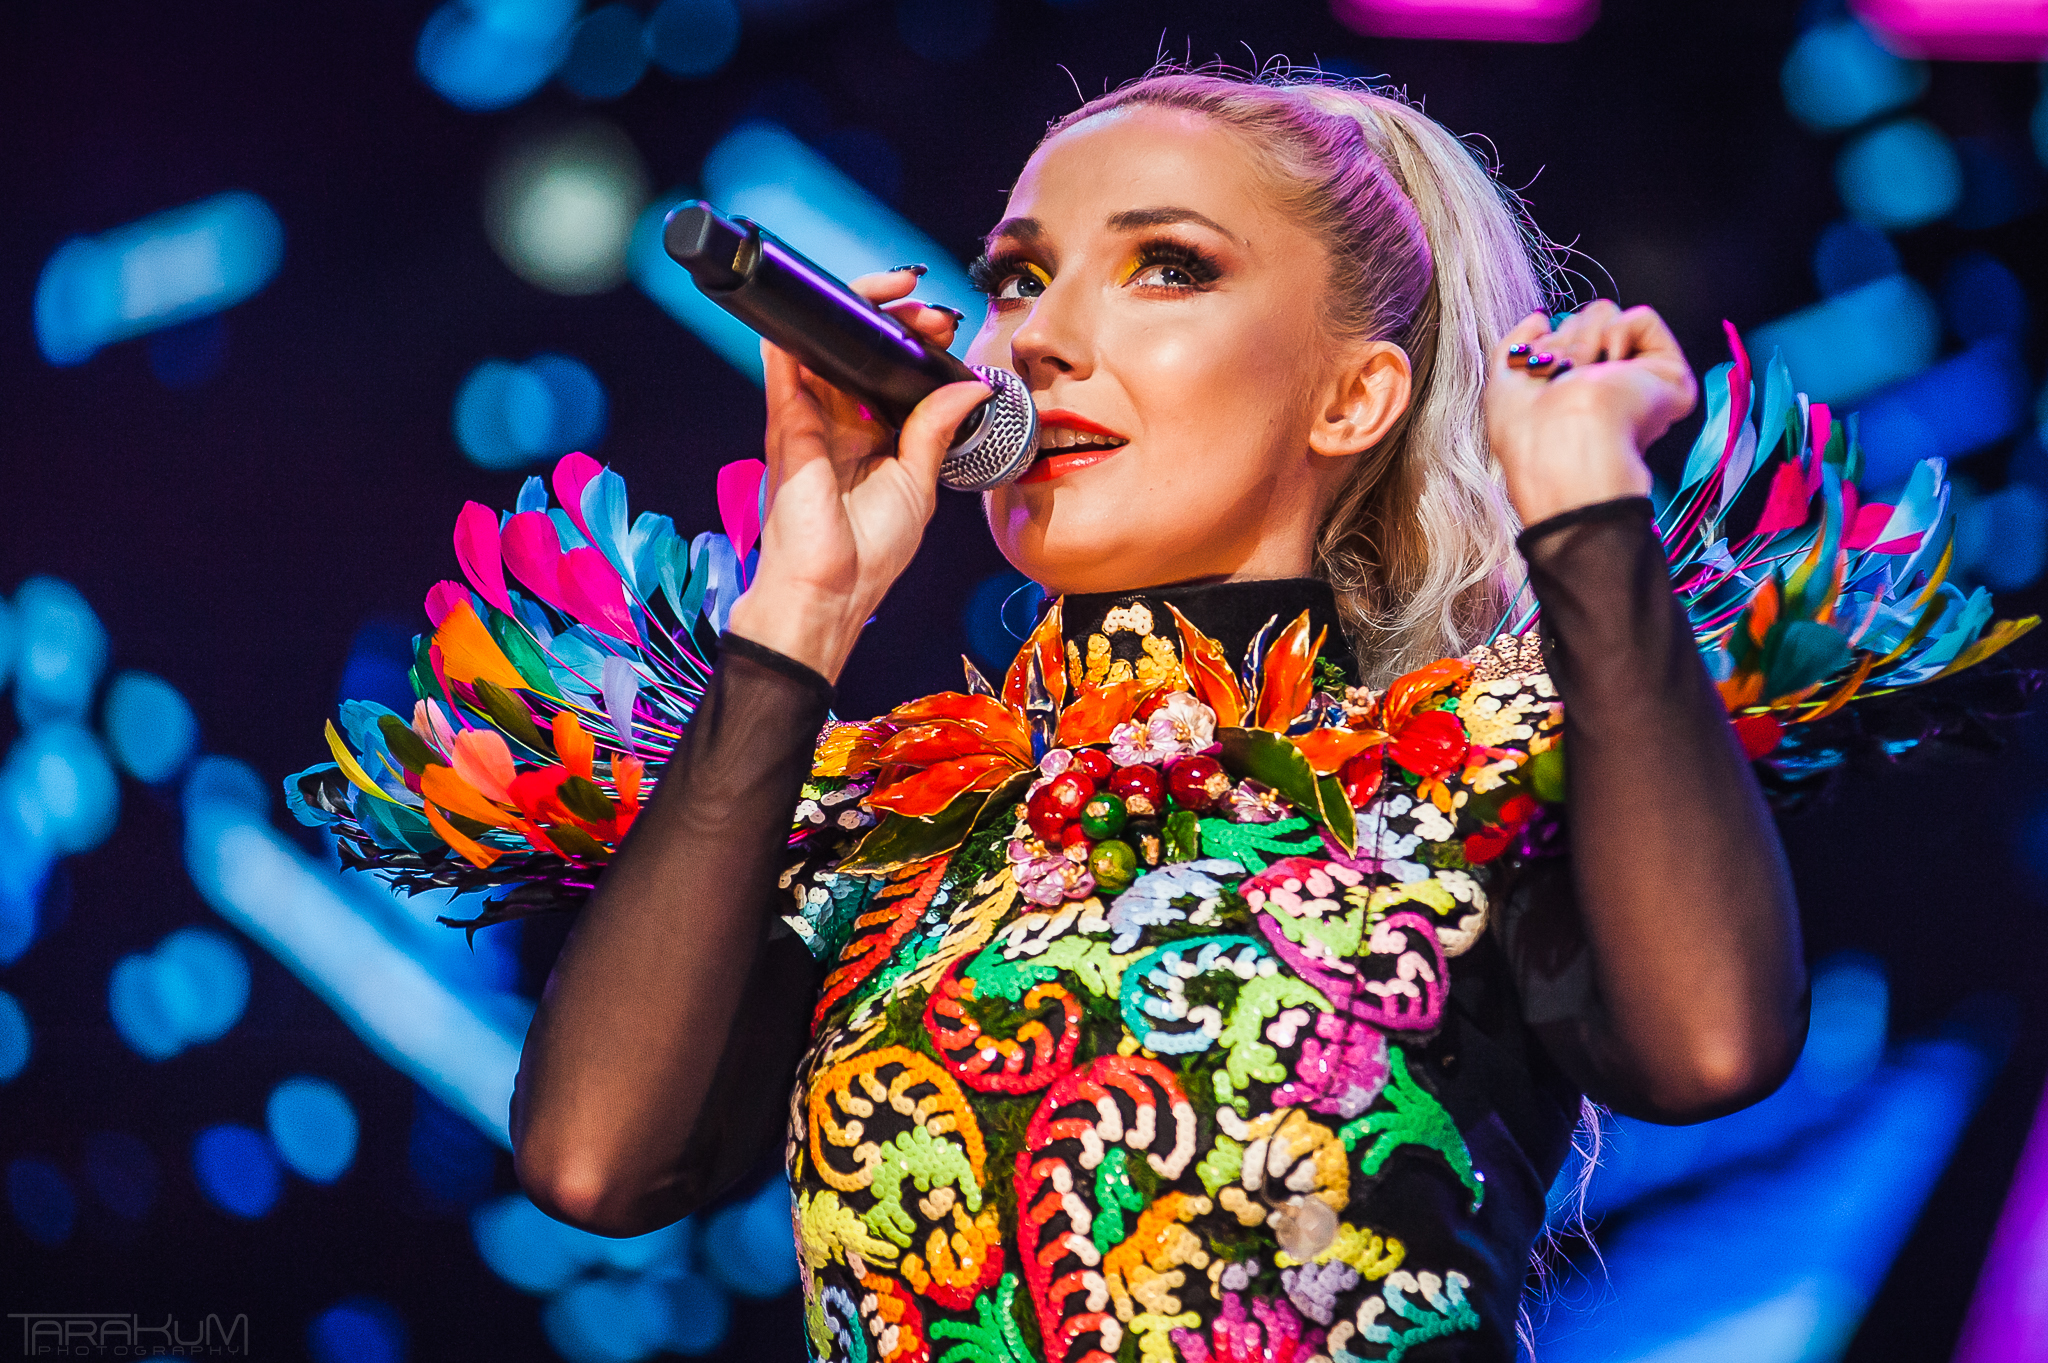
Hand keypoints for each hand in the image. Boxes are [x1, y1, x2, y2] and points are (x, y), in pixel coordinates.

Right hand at [723, 270, 989, 683]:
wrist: (827, 593)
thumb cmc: (866, 555)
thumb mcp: (916, 485)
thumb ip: (933, 431)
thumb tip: (967, 388)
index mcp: (867, 438)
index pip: (886, 374)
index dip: (914, 346)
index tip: (946, 332)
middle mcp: (834, 423)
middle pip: (856, 351)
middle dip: (893, 321)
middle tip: (930, 313)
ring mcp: (807, 420)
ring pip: (824, 345)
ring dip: (857, 314)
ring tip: (898, 300)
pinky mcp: (786, 424)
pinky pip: (783, 362)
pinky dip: (801, 328)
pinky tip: (826, 301)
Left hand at [1484, 301, 1698, 526]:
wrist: (1563, 442)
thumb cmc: (1529, 430)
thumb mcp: (1503, 382)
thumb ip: (1517, 346)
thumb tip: (1540, 318)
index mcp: (1570, 394)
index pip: (1557, 339)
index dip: (1541, 347)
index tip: (1533, 369)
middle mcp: (1606, 388)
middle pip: (1578, 321)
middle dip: (1562, 342)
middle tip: (1562, 377)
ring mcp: (1639, 383)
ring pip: (1606, 314)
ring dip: (1584, 339)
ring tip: (1584, 376)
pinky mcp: (1671, 375)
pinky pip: (1642, 318)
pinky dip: (1619, 333)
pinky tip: (1612, 367)